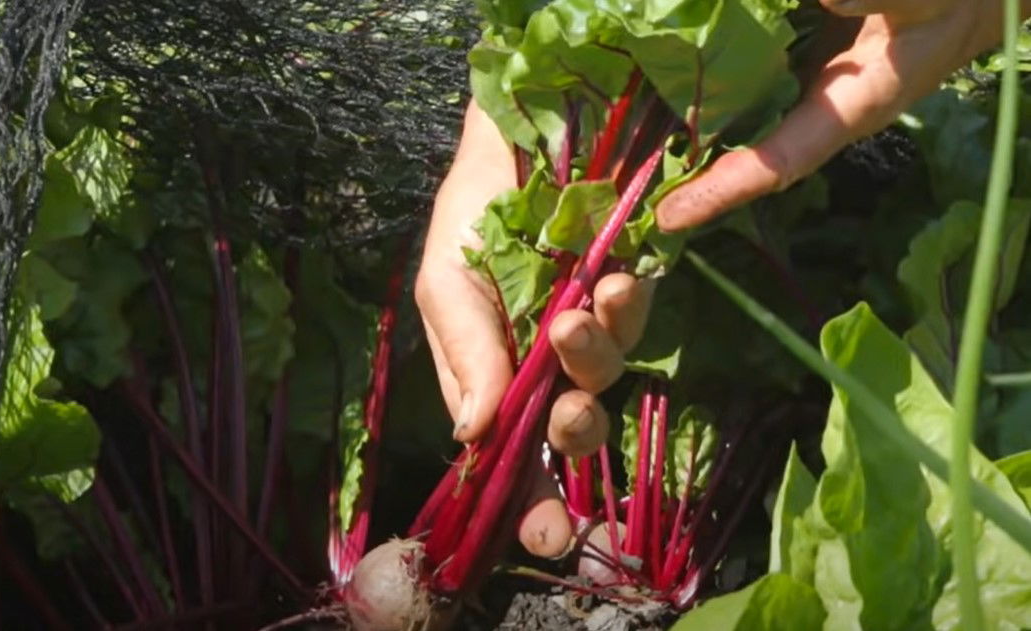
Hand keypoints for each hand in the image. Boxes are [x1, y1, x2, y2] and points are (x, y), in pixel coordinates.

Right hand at [415, 100, 654, 557]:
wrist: (515, 136)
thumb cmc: (468, 215)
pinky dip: (623, 309)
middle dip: (575, 432)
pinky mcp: (624, 292)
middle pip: (569, 430)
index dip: (531, 506)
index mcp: (491, 378)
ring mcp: (588, 331)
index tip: (552, 538)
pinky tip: (612, 281)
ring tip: (579, 312)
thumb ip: (466, 357)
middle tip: (570, 412)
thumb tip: (476, 438)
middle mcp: (543, 366)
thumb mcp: (446, 284)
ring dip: (595, 357)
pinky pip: (633, 319)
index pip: (511, 458)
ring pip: (605, 375)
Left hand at [656, 0, 1029, 231]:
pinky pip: (732, 80)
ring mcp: (794, 89)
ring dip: (677, 133)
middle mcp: (812, 110)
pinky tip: (648, 75)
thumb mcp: (926, 0)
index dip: (724, 191)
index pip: (779, 161)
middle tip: (619, 196)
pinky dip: (693, 81)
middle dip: (682, 175)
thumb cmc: (951, 4)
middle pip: (738, 152)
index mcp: (848, 110)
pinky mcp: (783, 64)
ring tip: (617, 154)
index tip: (670, 217)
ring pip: (729, 119)